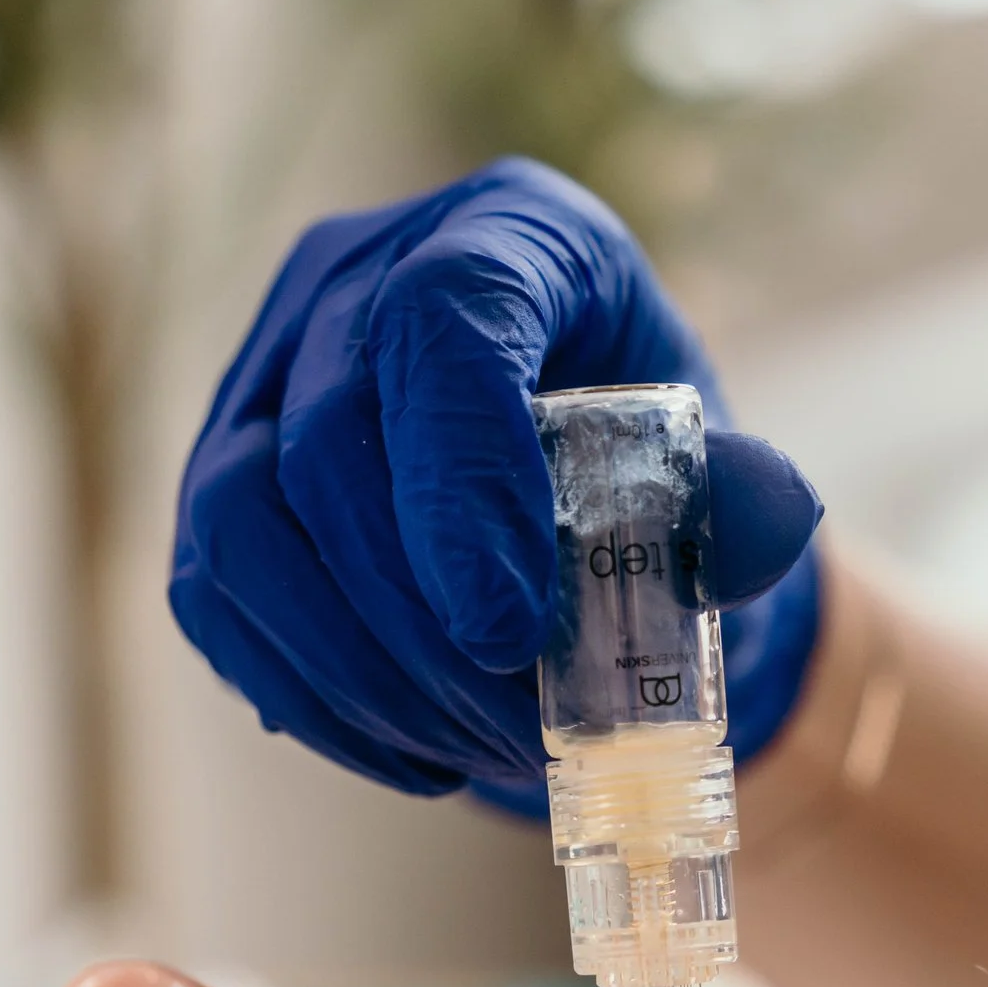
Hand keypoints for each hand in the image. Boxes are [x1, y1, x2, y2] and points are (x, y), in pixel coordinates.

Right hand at [170, 157, 823, 802]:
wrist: (600, 532)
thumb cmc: (663, 487)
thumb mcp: (725, 482)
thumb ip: (743, 501)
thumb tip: (773, 513)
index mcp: (510, 232)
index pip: (438, 321)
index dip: (461, 480)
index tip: (508, 628)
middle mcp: (357, 278)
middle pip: (326, 441)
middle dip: (418, 617)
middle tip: (518, 724)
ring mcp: (265, 377)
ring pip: (237, 523)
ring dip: (355, 669)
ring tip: (473, 746)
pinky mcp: (220, 483)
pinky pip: (213, 597)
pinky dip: (312, 698)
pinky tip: (415, 754)